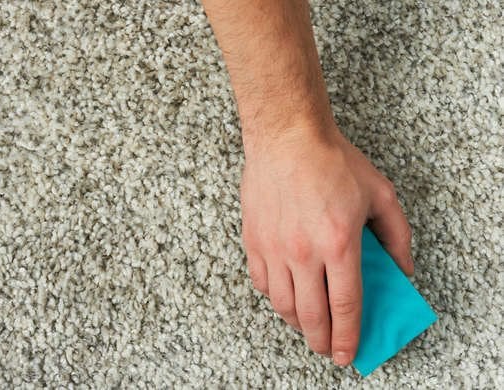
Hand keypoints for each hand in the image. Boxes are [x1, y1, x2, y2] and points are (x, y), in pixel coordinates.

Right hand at [240, 123, 413, 365]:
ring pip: (283, 304)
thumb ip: (397, 235)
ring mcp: (274, 247)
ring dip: (297, 324)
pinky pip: (261, 283)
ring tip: (308, 325)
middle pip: (311, 315)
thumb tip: (402, 269)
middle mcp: (303, 251)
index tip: (347, 353)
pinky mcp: (254, 239)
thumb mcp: (380, 194)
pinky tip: (285, 295)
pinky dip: (274, 297)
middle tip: (327, 349)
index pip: (344, 305)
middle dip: (321, 341)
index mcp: (338, 242)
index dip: (347, 336)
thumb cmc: (332, 161)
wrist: (287, 137)